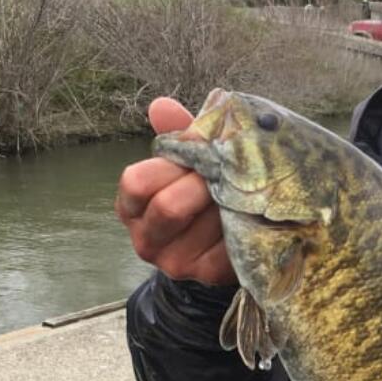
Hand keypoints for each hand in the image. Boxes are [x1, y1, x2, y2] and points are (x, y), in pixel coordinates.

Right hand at [116, 97, 236, 285]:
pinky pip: (229, 242)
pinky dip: (244, 224)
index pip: (136, 182)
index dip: (170, 166)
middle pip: (169, 206)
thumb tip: (161, 106)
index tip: (195, 160)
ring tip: (241, 194)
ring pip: (205, 222)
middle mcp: (145, 239)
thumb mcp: (187, 163)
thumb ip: (177, 136)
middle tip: (225, 176)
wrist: (221, 243)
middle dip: (203, 184)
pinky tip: (250, 215)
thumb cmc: (200, 192)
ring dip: (228, 202)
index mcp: (131, 207)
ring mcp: (175, 262)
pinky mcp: (207, 274)